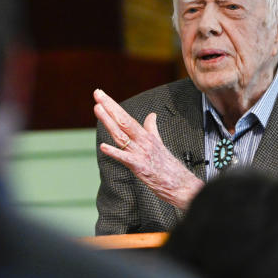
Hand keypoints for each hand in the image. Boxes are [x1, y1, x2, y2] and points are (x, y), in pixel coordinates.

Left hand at [93, 88, 203, 209]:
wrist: (180, 184)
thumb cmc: (169, 166)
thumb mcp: (159, 143)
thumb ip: (152, 128)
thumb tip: (152, 115)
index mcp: (145, 136)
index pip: (126, 117)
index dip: (113, 106)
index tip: (101, 95)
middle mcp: (142, 142)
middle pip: (123, 121)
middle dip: (109, 107)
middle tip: (97, 93)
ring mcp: (141, 153)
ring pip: (121, 135)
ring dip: (108, 121)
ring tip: (98, 109)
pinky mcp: (140, 167)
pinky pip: (125, 159)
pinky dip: (114, 152)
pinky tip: (103, 146)